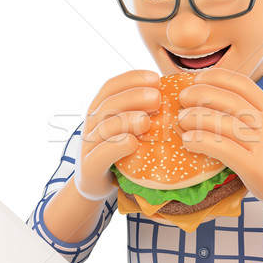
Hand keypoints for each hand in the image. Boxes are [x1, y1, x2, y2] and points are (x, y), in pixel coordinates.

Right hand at [74, 69, 160, 200]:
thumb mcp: (128, 127)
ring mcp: (88, 145)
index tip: (156, 78)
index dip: (132, 79)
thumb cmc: (120, 151)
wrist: (95, 183)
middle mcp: (91, 123)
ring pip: (104, 127)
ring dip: (126, 120)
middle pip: (109, 103)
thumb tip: (173, 94)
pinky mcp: (89, 167)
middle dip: (134, 97)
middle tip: (158, 98)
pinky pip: (100, 154)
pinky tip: (133, 143)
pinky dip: (116, 146)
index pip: (111, 86)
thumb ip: (142, 111)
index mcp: (99, 109)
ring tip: (147, 121)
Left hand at [177, 68, 262, 211]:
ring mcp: (261, 145)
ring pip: (226, 123)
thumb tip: (206, 98)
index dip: (218, 77)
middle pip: (231, 100)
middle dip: (202, 93)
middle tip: (182, 97)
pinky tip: (188, 140)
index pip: (243, 84)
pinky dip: (203, 142)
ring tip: (181, 119)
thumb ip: (245, 114)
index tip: (197, 78)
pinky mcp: (254, 166)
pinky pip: (225, 149)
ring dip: (198, 117)